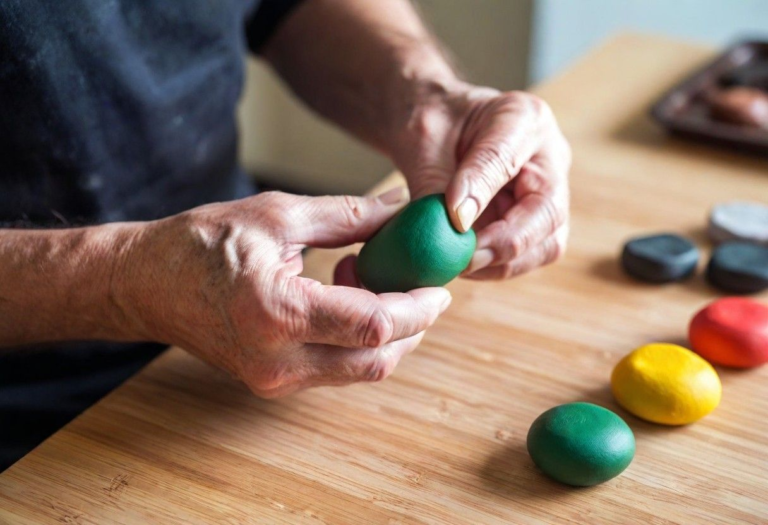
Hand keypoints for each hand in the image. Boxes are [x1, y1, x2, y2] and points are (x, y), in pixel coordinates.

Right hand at [115, 190, 450, 397]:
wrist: (147, 284)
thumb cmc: (202, 243)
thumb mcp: (278, 215)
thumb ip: (348, 216)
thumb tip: (401, 211)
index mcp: (277, 313)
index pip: (373, 326)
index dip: (418, 308)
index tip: (439, 286)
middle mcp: (277, 361)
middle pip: (376, 360)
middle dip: (413, 325)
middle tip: (422, 285)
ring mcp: (274, 381)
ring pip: (360, 370)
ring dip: (387, 333)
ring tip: (372, 281)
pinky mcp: (273, 384)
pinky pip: (336, 370)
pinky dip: (357, 340)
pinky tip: (348, 298)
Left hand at [389, 83, 570, 279]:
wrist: (433, 126)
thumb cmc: (430, 120)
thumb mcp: (423, 138)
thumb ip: (436, 178)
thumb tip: (455, 225)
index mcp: (524, 119)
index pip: (509, 159)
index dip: (482, 193)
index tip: (454, 219)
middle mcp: (548, 158)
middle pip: (548, 213)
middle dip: (506, 244)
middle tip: (463, 261)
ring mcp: (546, 193)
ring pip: (546, 244)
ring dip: (503, 264)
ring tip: (459, 266)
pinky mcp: (533, 223)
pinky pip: (526, 256)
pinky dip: (495, 267)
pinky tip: (462, 265)